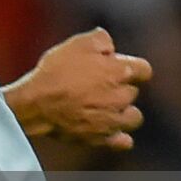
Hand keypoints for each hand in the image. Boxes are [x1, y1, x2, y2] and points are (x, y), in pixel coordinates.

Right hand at [7, 28, 150, 149]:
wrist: (37, 104)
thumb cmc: (55, 72)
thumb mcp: (76, 43)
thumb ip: (100, 40)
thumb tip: (109, 45)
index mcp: (120, 72)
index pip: (143, 69)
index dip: (130, 67)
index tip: (114, 67)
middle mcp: (123, 97)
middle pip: (132, 92)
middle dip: (118, 88)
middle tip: (94, 85)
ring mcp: (115, 120)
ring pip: (133, 117)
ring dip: (123, 112)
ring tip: (103, 108)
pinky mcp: (103, 138)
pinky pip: (123, 140)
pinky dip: (118, 136)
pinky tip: (107, 130)